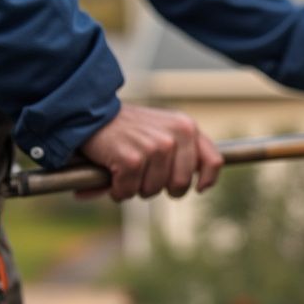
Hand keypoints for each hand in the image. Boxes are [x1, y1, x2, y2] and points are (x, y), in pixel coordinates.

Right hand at [78, 103, 222, 200]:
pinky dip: (118, 190)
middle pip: (180, 184)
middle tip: (143, 176)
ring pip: (153, 190)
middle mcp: (175, 135)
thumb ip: (184, 152)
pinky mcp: (132, 159)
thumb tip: (204, 186)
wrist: (90, 112)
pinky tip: (112, 175)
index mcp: (187, 127)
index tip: (198, 189)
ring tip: (125, 170)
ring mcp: (155, 147)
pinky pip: (129, 191)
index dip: (207, 181)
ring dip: (136, 188)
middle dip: (160, 188)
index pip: (213, 161)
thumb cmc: (129, 128)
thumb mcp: (165, 130)